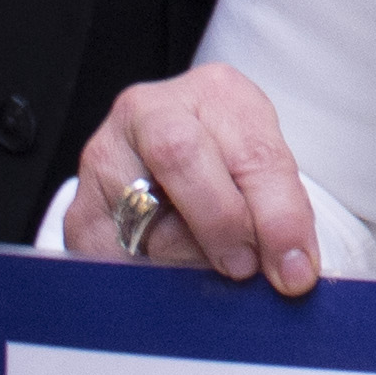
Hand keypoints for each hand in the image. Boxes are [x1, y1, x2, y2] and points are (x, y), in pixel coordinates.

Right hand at [68, 65, 320, 294]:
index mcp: (215, 93)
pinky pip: (113, 255)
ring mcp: (106, 159)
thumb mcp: (262, 173)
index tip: (295, 269)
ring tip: (212, 272)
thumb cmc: (229, 171)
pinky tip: (172, 281)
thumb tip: (291, 272)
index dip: (278, 218)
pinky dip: (150, 279)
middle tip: (246, 269)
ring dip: (188, 258)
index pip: (252, 152)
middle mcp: (151, 111)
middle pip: (181, 155)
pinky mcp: (80, 212)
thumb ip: (278, 211)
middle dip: (221, 222)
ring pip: (142, 212)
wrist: (169, 171)